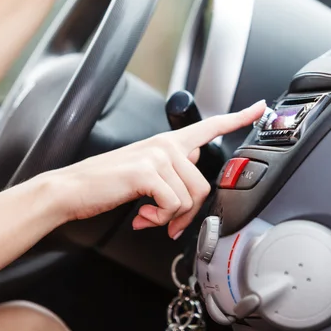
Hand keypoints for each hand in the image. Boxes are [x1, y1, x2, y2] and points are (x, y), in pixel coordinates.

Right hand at [44, 100, 265, 238]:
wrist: (72, 191)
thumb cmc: (107, 183)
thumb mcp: (146, 170)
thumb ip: (174, 166)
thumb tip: (194, 171)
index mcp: (167, 142)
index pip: (210, 125)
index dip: (238, 117)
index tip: (258, 108)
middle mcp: (165, 145)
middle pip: (203, 185)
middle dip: (188, 213)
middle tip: (167, 222)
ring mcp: (157, 157)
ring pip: (189, 199)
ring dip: (169, 218)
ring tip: (148, 215)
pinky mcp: (147, 173)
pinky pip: (173, 206)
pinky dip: (159, 220)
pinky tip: (141, 216)